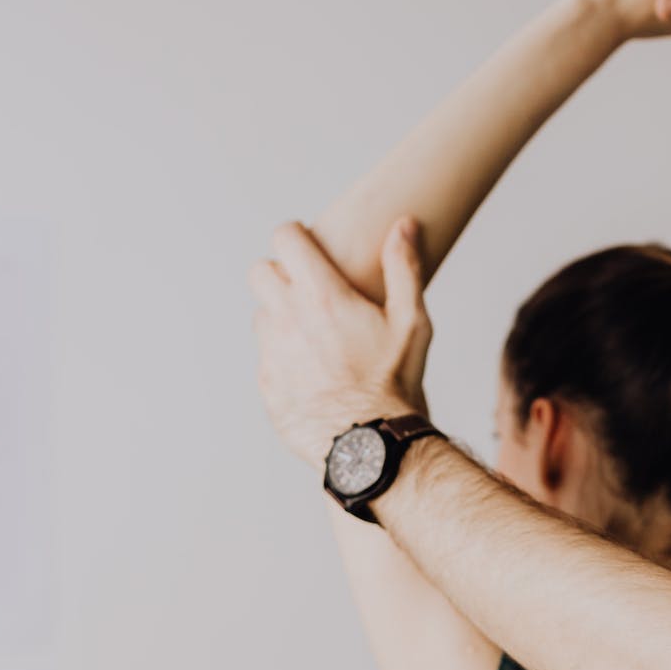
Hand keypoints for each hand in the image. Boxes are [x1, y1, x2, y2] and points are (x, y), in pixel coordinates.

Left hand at [250, 219, 432, 468]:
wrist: (368, 445)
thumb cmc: (394, 383)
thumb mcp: (411, 323)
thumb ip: (404, 268)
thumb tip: (403, 225)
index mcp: (322, 295)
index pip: (284, 238)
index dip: (295, 236)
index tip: (308, 245)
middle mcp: (288, 318)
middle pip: (259, 271)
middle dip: (279, 273)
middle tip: (306, 289)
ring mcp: (272, 352)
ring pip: (260, 315)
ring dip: (279, 317)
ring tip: (313, 336)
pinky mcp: (267, 383)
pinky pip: (265, 357)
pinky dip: (283, 357)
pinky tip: (312, 372)